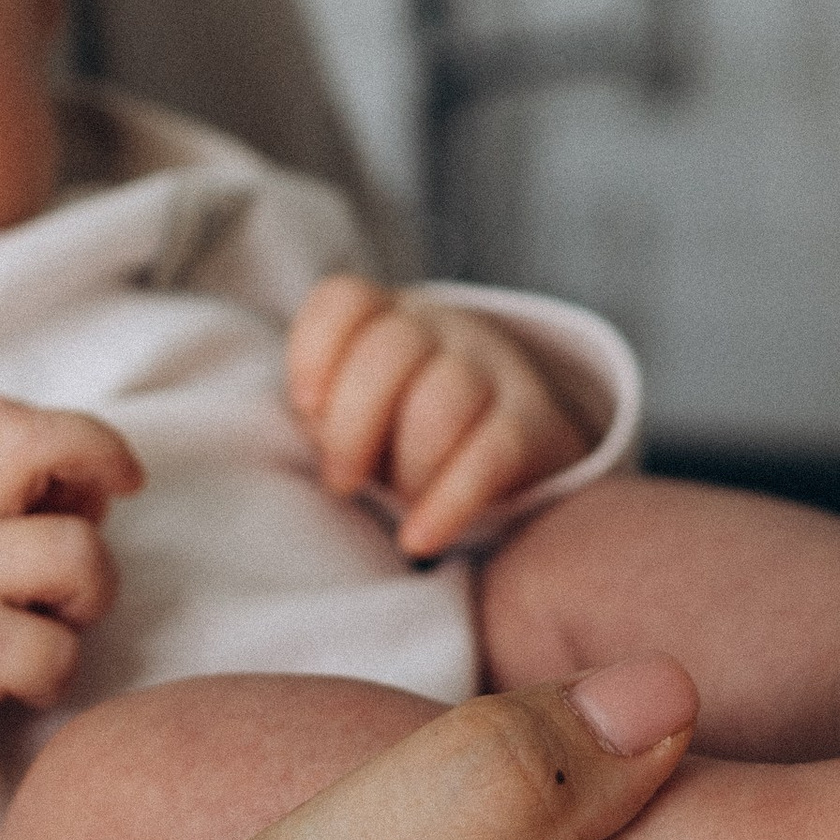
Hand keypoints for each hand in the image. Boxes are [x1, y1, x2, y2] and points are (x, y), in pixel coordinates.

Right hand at [0, 397, 141, 760]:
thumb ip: (10, 498)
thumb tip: (95, 487)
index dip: (74, 434)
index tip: (111, 473)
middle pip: (32, 443)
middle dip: (96, 453)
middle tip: (116, 495)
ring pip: (75, 551)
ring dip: (90, 593)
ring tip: (55, 620)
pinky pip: (55, 650)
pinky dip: (57, 672)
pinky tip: (28, 680)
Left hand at [288, 276, 594, 557]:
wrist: (512, 450)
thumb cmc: (404, 436)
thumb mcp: (359, 414)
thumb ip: (328, 411)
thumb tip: (314, 420)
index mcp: (388, 318)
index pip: (346, 302)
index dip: (315, 351)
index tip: (305, 406)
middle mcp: (444, 330)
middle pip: (393, 350)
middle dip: (353, 427)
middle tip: (343, 480)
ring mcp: (494, 368)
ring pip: (444, 400)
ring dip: (407, 466)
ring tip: (398, 502)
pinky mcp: (534, 422)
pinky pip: (491, 455)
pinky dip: (448, 502)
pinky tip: (418, 537)